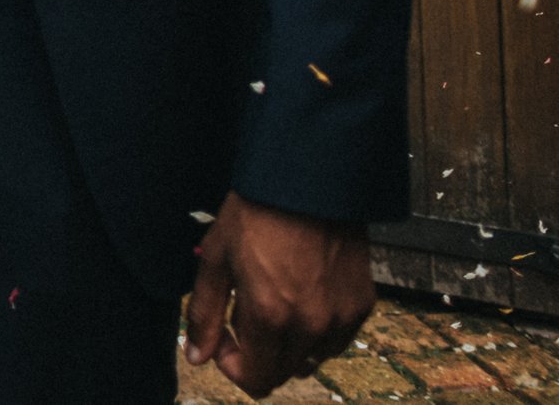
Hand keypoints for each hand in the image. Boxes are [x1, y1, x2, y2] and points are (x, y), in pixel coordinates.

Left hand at [185, 191, 374, 396]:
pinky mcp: (362, 304)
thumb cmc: (257, 212)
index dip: (233, 366)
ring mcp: (341, 316)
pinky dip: (316, 331)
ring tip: (273, 303)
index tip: (224, 340)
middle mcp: (311, 324)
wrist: (308, 180)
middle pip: (282, 373)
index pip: (256, 379)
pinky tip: (300, 298)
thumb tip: (196, 356)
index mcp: (271, 315)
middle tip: (243, 316)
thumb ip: (204, 314)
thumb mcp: (216, 259)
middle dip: (257, 354)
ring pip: (310, 359)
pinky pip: (336, 340)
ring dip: (288, 345)